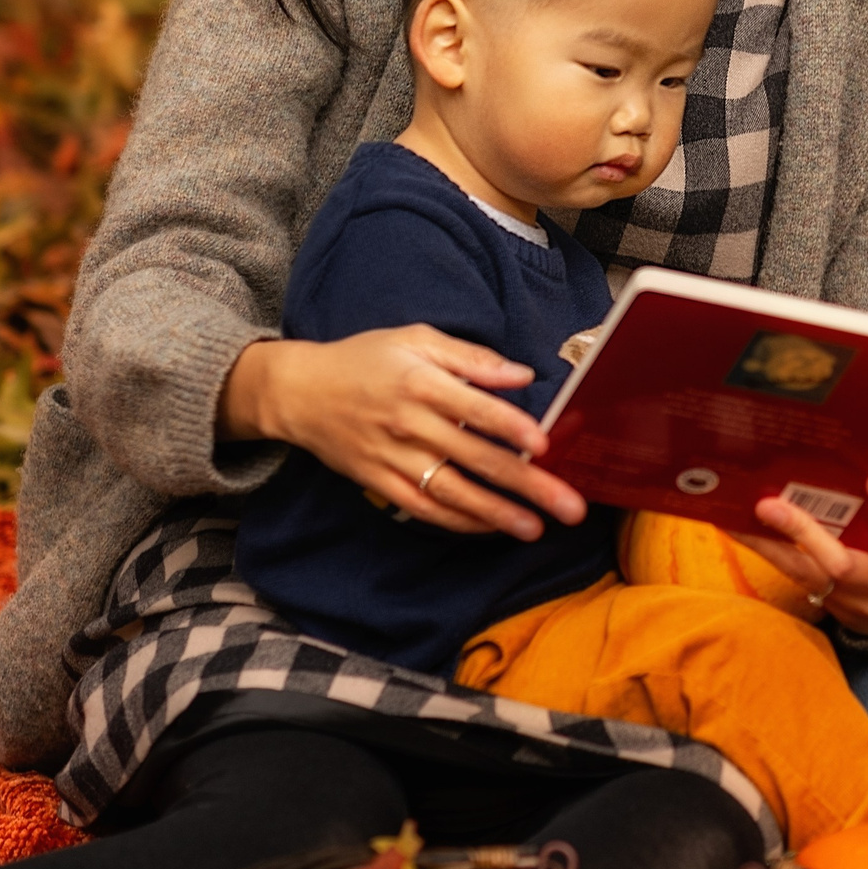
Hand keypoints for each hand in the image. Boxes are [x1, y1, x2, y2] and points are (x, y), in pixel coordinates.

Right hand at [221, 328, 587, 539]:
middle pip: (474, 458)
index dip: (511, 427)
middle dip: (525, 484)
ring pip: (452, 493)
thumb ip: (471, 358)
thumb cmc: (365, 359)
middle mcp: (408, 424)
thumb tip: (523, 375)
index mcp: (419, 382)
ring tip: (535, 528)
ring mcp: (393, 458)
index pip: (474, 408)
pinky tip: (491, 528)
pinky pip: (424, 509)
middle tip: (567, 505)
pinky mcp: (380, 483)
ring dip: (496, 514)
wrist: (300, 392)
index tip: (546, 444)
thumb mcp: (415, 340)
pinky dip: (459, 522)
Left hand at [738, 473, 867, 636]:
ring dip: (767, 547)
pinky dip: (770, 553)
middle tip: (767, 504)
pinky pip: (797, 579)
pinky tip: (743, 532)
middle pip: (842, 566)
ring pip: (806, 575)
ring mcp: (854, 602)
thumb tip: (858, 462)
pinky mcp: (831, 608)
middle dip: (803, 533)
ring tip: (734, 519)